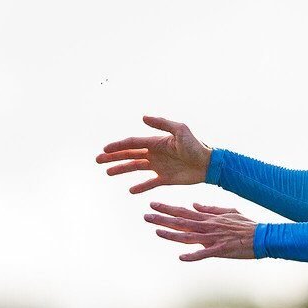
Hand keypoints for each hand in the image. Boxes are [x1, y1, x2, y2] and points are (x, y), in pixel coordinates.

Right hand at [97, 116, 211, 193]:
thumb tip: (142, 117)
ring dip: (121, 169)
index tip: (105, 149)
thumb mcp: (180, 130)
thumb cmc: (196, 145)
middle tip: (97, 160)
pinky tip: (131, 190)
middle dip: (113, 157)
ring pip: (135, 168)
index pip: (132, 143)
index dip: (118, 146)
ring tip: (107, 173)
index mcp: (156, 142)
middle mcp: (155, 154)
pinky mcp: (166, 179)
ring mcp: (159, 166)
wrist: (209, 164)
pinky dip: (140, 187)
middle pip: (129, 155)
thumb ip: (162, 124)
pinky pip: (149, 183)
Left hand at [142, 201, 256, 260]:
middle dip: (163, 219)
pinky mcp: (220, 251)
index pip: (183, 212)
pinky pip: (205, 254)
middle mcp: (208, 227)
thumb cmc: (245, 225)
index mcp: (209, 218)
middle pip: (181, 222)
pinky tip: (181, 257)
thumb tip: (194, 204)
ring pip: (188, 237)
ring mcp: (213, 239)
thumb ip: (210, 209)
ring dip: (172, 234)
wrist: (262, 237)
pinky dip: (193, 255)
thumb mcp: (228, 211)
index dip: (167, 208)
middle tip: (146, 216)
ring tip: (156, 231)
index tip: (152, 204)